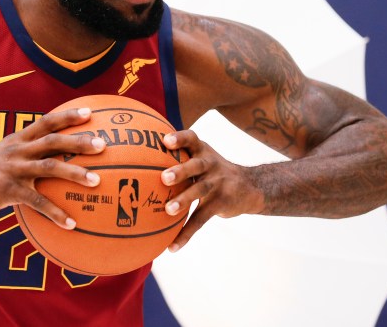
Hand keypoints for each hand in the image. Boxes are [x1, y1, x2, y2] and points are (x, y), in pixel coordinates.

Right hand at [0, 107, 103, 227]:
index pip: (46, 122)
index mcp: (17, 140)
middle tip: (103, 144)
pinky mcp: (7, 190)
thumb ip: (23, 154)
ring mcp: (12, 169)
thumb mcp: (2, 157)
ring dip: (75, 174)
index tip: (89, 113)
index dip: (67, 116)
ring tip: (97, 182)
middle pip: (53, 141)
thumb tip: (48, 160)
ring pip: (50, 167)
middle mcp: (17, 150)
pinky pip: (37, 201)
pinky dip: (55, 212)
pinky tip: (71, 223)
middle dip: (79, 141)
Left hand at [160, 129, 263, 251]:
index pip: (191, 139)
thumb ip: (178, 155)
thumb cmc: (213, 170)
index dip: (180, 138)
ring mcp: (217, 184)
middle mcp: (210, 164)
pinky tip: (172, 247)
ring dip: (183, 200)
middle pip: (196, 165)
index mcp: (202, 151)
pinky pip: (201, 219)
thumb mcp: (202, 156)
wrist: (251, 187)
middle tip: (164, 177)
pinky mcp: (221, 203)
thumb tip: (136, 161)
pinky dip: (186, 234)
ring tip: (168, 210)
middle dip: (180, 170)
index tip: (165, 140)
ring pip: (200, 191)